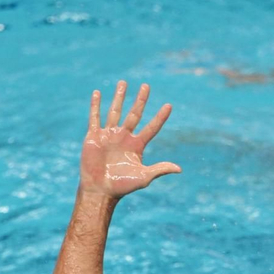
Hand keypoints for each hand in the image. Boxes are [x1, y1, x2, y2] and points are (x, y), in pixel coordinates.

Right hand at [80, 81, 180, 199]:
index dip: (160, 117)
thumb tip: (179, 169)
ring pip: (115, 111)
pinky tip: (97, 93)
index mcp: (137, 145)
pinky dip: (95, 105)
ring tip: (123, 82)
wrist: (100, 190)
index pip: (152, 128)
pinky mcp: (94, 136)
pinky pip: (95, 117)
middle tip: (146, 86)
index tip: (169, 105)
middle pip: (134, 114)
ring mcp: (109, 135)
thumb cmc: (122, 186)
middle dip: (140, 100)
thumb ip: (160, 169)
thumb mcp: (144, 177)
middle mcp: (124, 137)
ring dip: (119, 97)